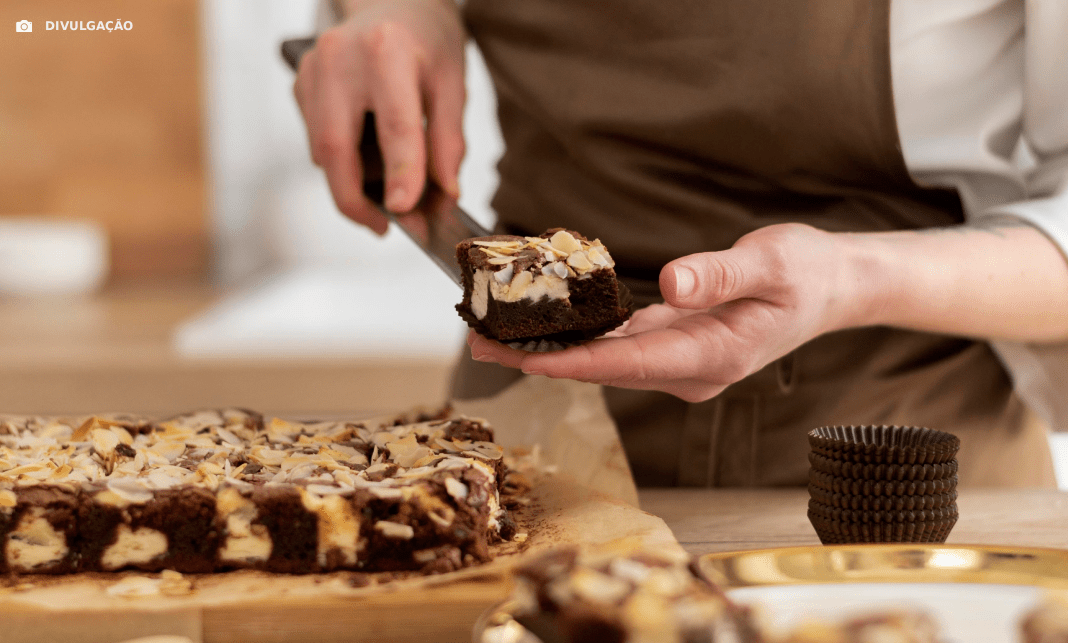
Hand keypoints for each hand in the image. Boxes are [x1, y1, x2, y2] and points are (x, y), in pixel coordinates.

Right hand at [294, 0, 466, 233]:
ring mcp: (312, 72)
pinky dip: (342, 163)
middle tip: (382, 227)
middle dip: (354, 199)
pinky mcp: (300, 85)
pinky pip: (316, 141)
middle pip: (335, 147)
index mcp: (387, 53)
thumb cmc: (426, 41)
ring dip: (350, 183)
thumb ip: (449, 141)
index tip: (405, 211)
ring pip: (321, 151)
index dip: (400, 174)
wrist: (392, 1)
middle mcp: (339, 59)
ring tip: (385, 190)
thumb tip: (444, 193)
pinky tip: (367, 156)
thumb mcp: (452, 83)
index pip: (394, 126)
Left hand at [467, 224, 859, 401]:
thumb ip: (722, 274)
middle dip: (543, 359)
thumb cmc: (807, 274)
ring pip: (606, 360)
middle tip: (479, 348)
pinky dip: (579, 337)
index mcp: (716, 356)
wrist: (831, 289)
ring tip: (491, 338)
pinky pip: (619, 345)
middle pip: (606, 369)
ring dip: (551, 350)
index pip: (632, 363)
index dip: (577, 362)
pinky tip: (541, 325)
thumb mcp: (774, 264)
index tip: (527, 358)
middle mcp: (692, 369)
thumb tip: (672, 284)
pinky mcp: (674, 346)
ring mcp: (682, 362)